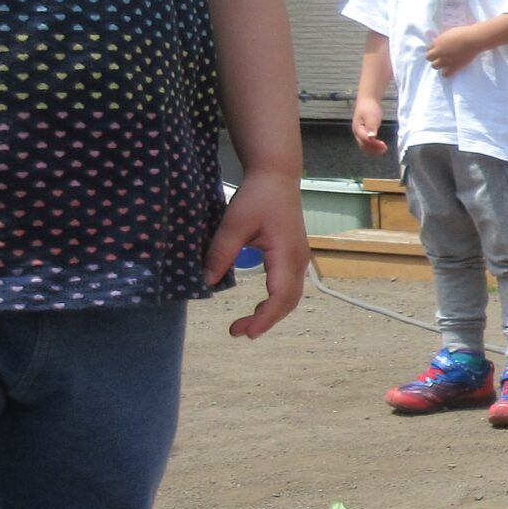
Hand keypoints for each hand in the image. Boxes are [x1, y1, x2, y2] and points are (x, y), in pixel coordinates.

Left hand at [204, 171, 307, 338]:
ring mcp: (300, 259)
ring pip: (292, 296)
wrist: (277, 176)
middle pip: (289, 302)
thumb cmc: (257, 197)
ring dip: (272, 312)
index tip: (243, 331)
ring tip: (247, 323)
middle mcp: (299, 261)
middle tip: (238, 331)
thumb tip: (207, 282)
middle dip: (266, 320)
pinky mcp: (295, 255)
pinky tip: (260, 304)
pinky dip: (276, 301)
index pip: (279, 297)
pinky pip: (290, 286)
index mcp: (286, 255)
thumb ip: (221, 253)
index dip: (263, 318)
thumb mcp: (233, 223)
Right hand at [351, 98, 386, 154]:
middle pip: (363, 145)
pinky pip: (367, 143)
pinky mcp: (364, 133)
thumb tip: (371, 137)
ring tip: (383, 149)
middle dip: (374, 149)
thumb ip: (371, 126)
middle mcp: (357, 133)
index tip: (383, 146)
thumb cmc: (369, 107)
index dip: (374, 144)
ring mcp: (360, 133)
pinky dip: (373, 146)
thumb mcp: (371, 116)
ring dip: (373, 149)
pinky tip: (380, 146)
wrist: (368, 100)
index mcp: (357, 128)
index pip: (365, 140)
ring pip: (365, 146)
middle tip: (384, 149)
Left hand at [425, 24, 484, 75]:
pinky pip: (445, 74)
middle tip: (440, 56)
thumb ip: (443, 39)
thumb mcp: (449, 33)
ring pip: (434, 66)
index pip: (430, 48)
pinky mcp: (454, 67)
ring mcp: (445, 60)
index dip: (435, 49)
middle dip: (433, 57)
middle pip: (429, 57)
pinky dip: (446, 73)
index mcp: (437, 42)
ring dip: (438, 65)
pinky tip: (450, 69)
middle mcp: (439, 52)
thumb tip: (442, 43)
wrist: (472, 40)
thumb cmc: (462, 33)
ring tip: (444, 63)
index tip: (440, 49)